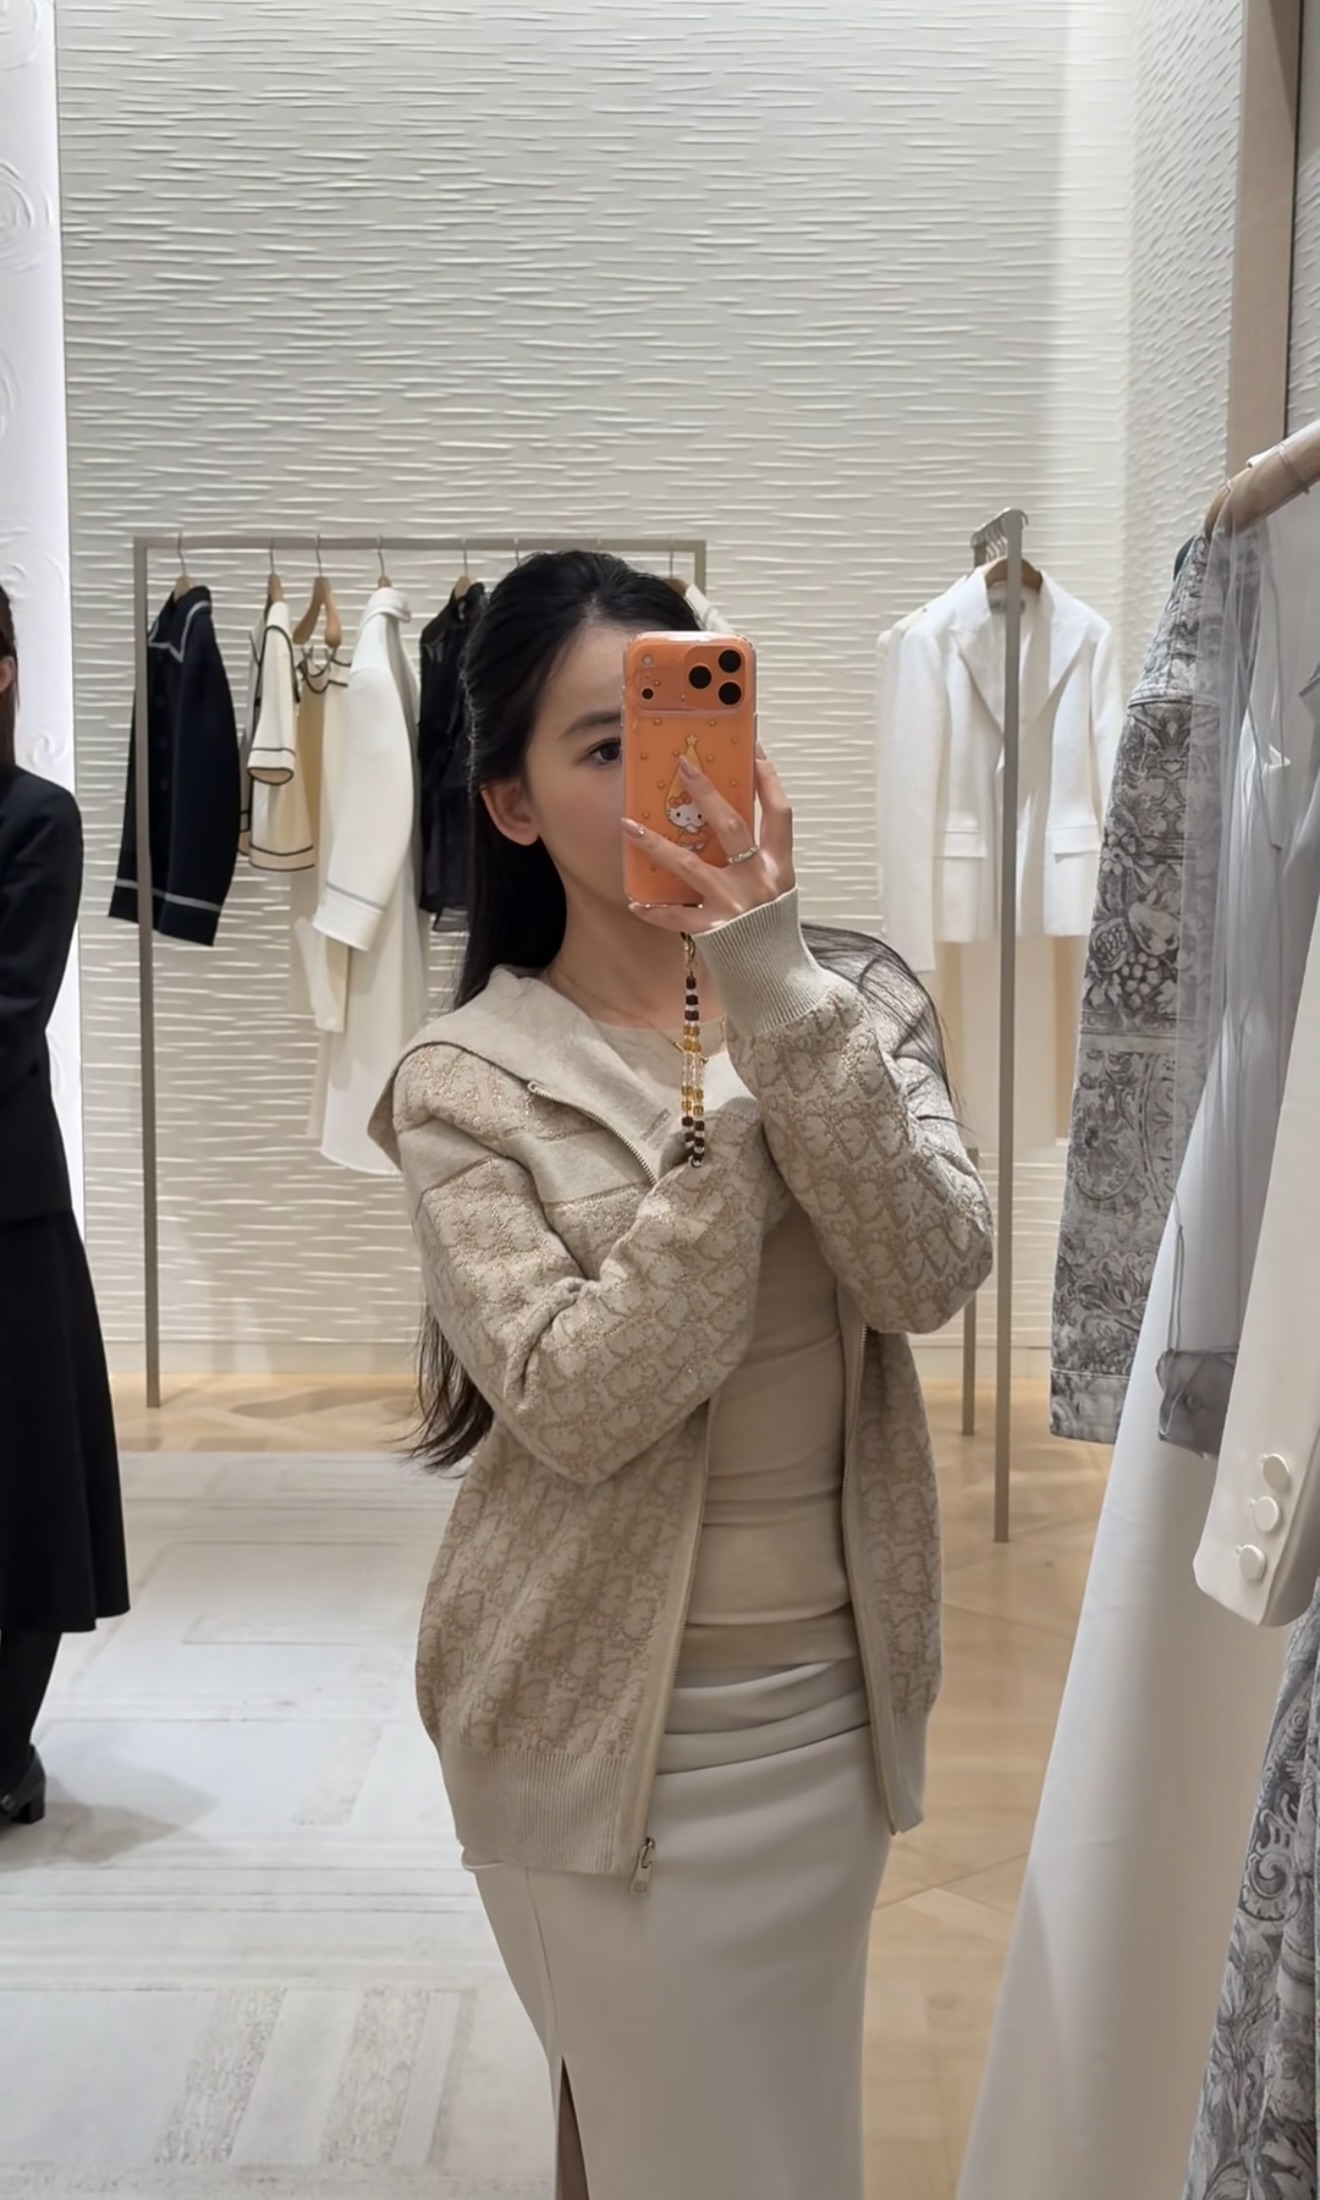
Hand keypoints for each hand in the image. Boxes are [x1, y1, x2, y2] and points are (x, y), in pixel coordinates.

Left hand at [624, 749, 794, 933]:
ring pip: (689, 865)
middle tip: (682, 766)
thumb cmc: (772, 934)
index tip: (751, 751)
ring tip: (628, 826)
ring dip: (655, 844)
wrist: (776, 983)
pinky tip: (635, 901)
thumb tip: (728, 827)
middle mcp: (759, 880)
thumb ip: (759, 861)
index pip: (779, 813)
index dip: (767, 780)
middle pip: (732, 825)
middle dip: (706, 792)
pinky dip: (654, 909)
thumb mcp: (776, 892)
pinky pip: (676, 914)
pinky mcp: (714, 929)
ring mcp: (734, 904)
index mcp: (780, 867)